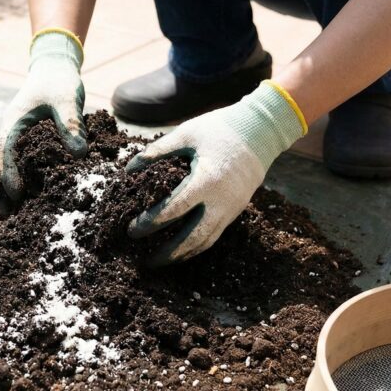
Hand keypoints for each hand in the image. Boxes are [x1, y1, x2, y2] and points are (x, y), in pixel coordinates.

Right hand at [0, 30, 87, 214]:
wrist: (53, 67)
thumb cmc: (59, 81)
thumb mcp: (67, 99)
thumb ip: (72, 123)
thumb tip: (79, 154)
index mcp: (14, 122)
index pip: (5, 151)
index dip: (10, 174)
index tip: (17, 194)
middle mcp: (8, 132)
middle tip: (7, 217)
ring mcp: (12, 137)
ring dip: (2, 190)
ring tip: (11, 216)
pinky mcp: (22, 142)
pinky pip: (11, 164)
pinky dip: (12, 181)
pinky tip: (24, 200)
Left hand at [126, 81, 306, 265]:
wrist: (261, 131)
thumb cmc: (220, 129)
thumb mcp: (186, 134)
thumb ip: (157, 151)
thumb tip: (129, 168)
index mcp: (206, 181)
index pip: (174, 210)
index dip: (151, 223)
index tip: (132, 230)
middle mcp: (221, 201)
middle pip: (193, 237)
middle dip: (168, 253)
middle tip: (145, 260)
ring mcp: (231, 208)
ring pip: (206, 241)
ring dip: (183, 255)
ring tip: (161, 261)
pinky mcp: (236, 210)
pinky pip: (215, 235)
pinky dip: (197, 246)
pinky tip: (182, 250)